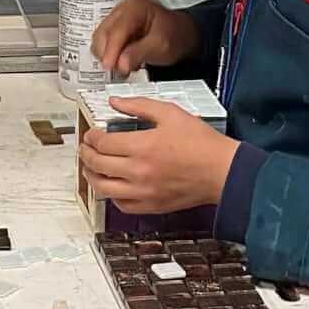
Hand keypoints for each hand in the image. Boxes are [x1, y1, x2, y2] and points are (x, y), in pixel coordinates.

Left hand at [79, 101, 238, 213]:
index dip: (92, 137)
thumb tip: (115, 102)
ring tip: (90, 168)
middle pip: (98, 165)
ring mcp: (144, 192)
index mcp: (142, 147)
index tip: (92, 134)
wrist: (222, 171)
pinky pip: (121, 205)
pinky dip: (111, 195)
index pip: (102, 143)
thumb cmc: (201, 143)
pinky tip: (112, 186)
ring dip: (91, 176)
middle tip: (86, 148)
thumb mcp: (171, 113)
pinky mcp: (152, 206)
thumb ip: (139, 106)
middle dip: (86, 154)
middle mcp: (138, 172)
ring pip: (103, 188)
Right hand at [91, 0, 201, 78]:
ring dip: (108, 56)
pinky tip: (124, 61)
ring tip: (126, 66)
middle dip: (108, 54)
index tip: (109, 66)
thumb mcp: (161, 46)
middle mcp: (123, 11)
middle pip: (103, 34)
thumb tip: (121, 63)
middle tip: (121, 70)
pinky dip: (110, 56)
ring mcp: (117, 20)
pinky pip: (104, 44)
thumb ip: (140, 53)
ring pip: (100, 40)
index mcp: (135, 8)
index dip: (111, 50)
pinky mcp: (114, 30)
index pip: (116, 29)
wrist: (181, 36)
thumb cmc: (175, 34)